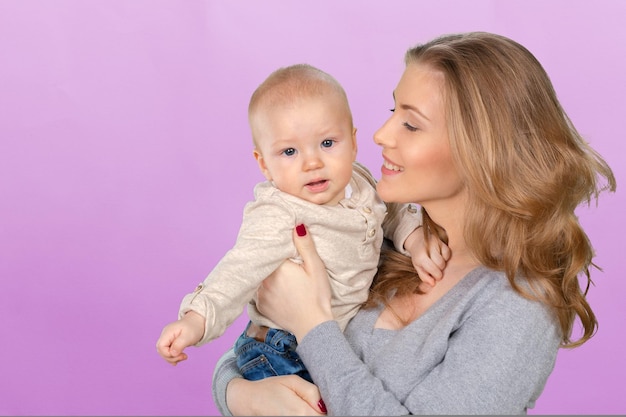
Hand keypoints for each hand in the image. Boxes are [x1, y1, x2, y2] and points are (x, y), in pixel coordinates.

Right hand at [155, 311, 204, 364]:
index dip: (168, 354)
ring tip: (183, 357)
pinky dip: (173, 357)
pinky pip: (168, 352)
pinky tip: (180, 357)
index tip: (180, 354)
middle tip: (183, 356)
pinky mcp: (171, 342)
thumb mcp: (188, 336)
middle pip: (161, 351)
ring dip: (173, 358)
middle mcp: (165, 335)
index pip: (161, 347)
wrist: (197, 322)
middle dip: (171, 357)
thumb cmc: (194, 328)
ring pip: (164, 353)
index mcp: (168, 332)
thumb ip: (179, 345)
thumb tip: (172, 354)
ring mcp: (167, 339)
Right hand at [227, 375, 326, 415]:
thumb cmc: (270, 388)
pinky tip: (303, 412)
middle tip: (319, 405)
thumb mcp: (292, 382)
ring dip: (315, 416)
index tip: (329, 403)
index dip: (331, 409)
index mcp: (302, 413)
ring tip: (309, 408)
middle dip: (323, 413)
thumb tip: (325, 405)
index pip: (327, 416)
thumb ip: (312, 392)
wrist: (247, 401)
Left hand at [256, 224, 333, 341]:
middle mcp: (264, 279)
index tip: (280, 244)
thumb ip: (305, 245)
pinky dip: (265, 287)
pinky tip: (276, 288)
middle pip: (264, 262)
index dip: (277, 246)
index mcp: (277, 266)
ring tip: (277, 273)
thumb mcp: (316, 267)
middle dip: (270, 258)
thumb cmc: (317, 295)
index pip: (271, 249)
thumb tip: (296, 225)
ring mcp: (259, 293)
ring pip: (259, 276)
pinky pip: (258, 290)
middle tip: (281, 259)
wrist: (313, 326)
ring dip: (266, 273)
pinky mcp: (260, 305)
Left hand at [404, 227, 450, 285]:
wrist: (417, 241)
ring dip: (443, 262)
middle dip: (440, 269)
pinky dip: (446, 256)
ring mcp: (435, 243)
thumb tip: (433, 283)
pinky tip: (440, 256)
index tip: (436, 277)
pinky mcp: (441, 241)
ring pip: (445, 258)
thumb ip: (424, 277)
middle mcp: (428, 249)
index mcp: (420, 257)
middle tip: (435, 268)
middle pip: (441, 264)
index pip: (433, 269)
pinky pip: (448, 252)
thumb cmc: (418, 257)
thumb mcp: (418, 267)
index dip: (437, 276)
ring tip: (436, 261)